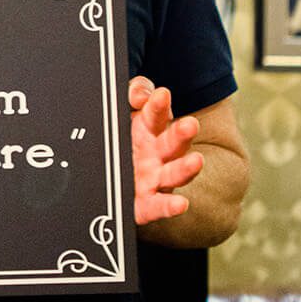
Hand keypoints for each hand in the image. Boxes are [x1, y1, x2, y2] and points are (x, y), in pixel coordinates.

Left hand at [128, 77, 202, 226]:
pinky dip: (170, 206)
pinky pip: (159, 206)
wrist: (103, 181)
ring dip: (186, 168)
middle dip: (182, 134)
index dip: (158, 105)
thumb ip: (133, 95)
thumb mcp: (122, 112)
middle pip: (173, 142)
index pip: (156, 114)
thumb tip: (141, 96)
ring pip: (174, 174)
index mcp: (149, 129)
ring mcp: (154, 179)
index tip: (161, 95)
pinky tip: (180, 204)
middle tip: (190, 125)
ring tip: (196, 161)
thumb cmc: (119, 142)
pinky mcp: (146, 204)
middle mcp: (157, 154)